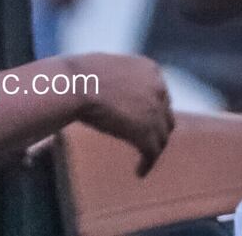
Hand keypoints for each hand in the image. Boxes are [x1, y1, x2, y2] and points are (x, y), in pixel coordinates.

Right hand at [67, 54, 174, 175]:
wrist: (76, 84)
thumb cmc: (79, 76)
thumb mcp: (107, 69)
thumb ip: (119, 80)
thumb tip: (108, 91)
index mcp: (150, 70)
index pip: (160, 94)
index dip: (154, 109)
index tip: (145, 120)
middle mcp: (158, 88)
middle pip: (165, 115)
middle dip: (157, 128)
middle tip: (147, 141)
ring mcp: (154, 110)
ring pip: (162, 136)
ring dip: (154, 148)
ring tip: (144, 159)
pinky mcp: (145, 131)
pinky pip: (152, 152)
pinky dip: (147, 163)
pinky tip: (139, 172)